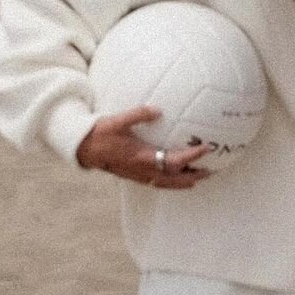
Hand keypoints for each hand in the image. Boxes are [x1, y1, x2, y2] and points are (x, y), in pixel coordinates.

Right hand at [75, 106, 212, 187]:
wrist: (84, 149)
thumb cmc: (101, 134)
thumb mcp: (119, 120)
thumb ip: (139, 114)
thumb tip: (158, 110)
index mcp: (143, 157)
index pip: (174, 160)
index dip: (192, 156)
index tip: (206, 149)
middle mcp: (144, 170)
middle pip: (176, 179)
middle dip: (194, 176)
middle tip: (211, 171)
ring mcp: (140, 176)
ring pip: (168, 184)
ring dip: (185, 182)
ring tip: (198, 178)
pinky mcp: (136, 177)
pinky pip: (159, 183)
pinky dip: (172, 183)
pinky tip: (176, 178)